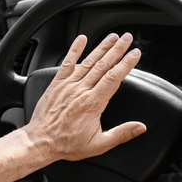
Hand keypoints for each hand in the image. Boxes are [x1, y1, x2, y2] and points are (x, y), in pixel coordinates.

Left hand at [22, 33, 146, 161]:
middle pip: (103, 65)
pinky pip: (67, 63)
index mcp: (92, 103)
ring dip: (101, 47)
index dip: (126, 64)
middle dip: (117, 50)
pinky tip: (82, 39)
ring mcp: (68, 85)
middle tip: (127, 38)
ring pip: (88, 61)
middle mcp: (80, 90)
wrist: (41, 142)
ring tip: (113, 37)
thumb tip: (140, 127)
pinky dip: (74, 50)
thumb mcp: (99, 144)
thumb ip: (121, 134)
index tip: (135, 54)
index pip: (113, 78)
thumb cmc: (68, 144)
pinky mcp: (57, 84)